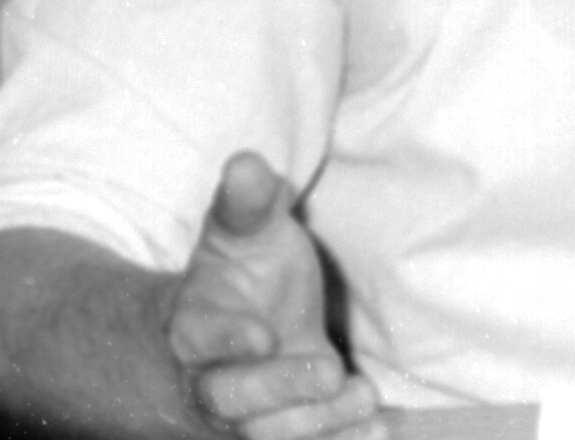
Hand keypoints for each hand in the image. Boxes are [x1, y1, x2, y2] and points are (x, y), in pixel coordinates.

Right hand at [165, 151, 384, 439]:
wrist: (225, 337)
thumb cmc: (237, 277)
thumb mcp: (242, 234)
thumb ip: (245, 204)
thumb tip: (246, 162)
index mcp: (194, 329)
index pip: (197, 339)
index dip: (224, 339)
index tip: (261, 333)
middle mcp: (213, 382)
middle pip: (230, 400)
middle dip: (278, 389)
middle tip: (329, 368)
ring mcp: (248, 417)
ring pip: (269, 435)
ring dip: (317, 423)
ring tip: (363, 396)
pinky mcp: (283, 433)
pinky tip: (379, 430)